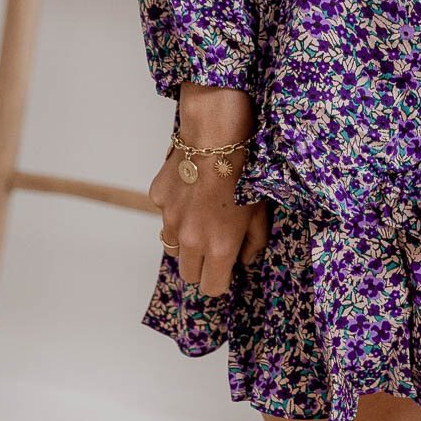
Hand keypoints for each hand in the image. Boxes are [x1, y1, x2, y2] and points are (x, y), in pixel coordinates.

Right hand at [148, 86, 272, 296]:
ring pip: (172, 244)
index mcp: (219, 247)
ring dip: (185, 239)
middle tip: (214, 243)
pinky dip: (175, 208)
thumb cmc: (247, 168)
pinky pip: (164, 213)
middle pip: (188, 273)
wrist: (218, 132)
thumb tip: (244, 259)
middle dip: (201, 265)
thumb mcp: (262, 209)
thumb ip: (254, 242)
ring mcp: (169, 218)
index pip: (211, 288)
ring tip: (202, 213)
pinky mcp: (157, 197)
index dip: (221, 280)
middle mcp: (190, 239)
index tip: (227, 267)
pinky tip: (191, 186)